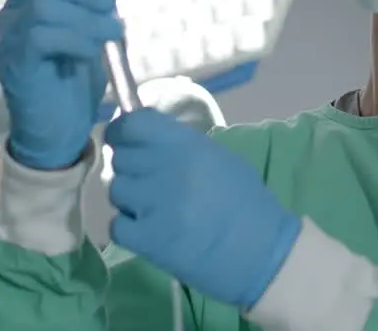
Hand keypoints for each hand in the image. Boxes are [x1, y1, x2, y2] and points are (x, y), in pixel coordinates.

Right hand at [0, 0, 124, 170]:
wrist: (57, 135)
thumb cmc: (73, 84)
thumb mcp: (90, 35)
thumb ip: (94, 6)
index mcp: (29, 1)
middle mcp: (13, 13)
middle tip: (110, 7)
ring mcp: (10, 38)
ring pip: (44, 4)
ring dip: (85, 16)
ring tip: (108, 34)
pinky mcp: (16, 63)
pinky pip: (41, 36)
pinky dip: (75, 39)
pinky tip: (90, 54)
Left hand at [105, 109, 301, 309]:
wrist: (261, 253)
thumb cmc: (246, 203)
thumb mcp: (219, 158)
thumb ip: (181, 146)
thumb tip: (147, 139)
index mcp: (186, 145)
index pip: (132, 125)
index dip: (121, 131)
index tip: (120, 138)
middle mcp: (165, 169)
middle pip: (121, 158)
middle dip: (131, 168)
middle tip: (148, 181)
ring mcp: (154, 205)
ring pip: (116, 190)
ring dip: (130, 198)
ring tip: (152, 208)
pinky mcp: (148, 240)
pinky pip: (116, 225)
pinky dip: (127, 228)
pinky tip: (147, 230)